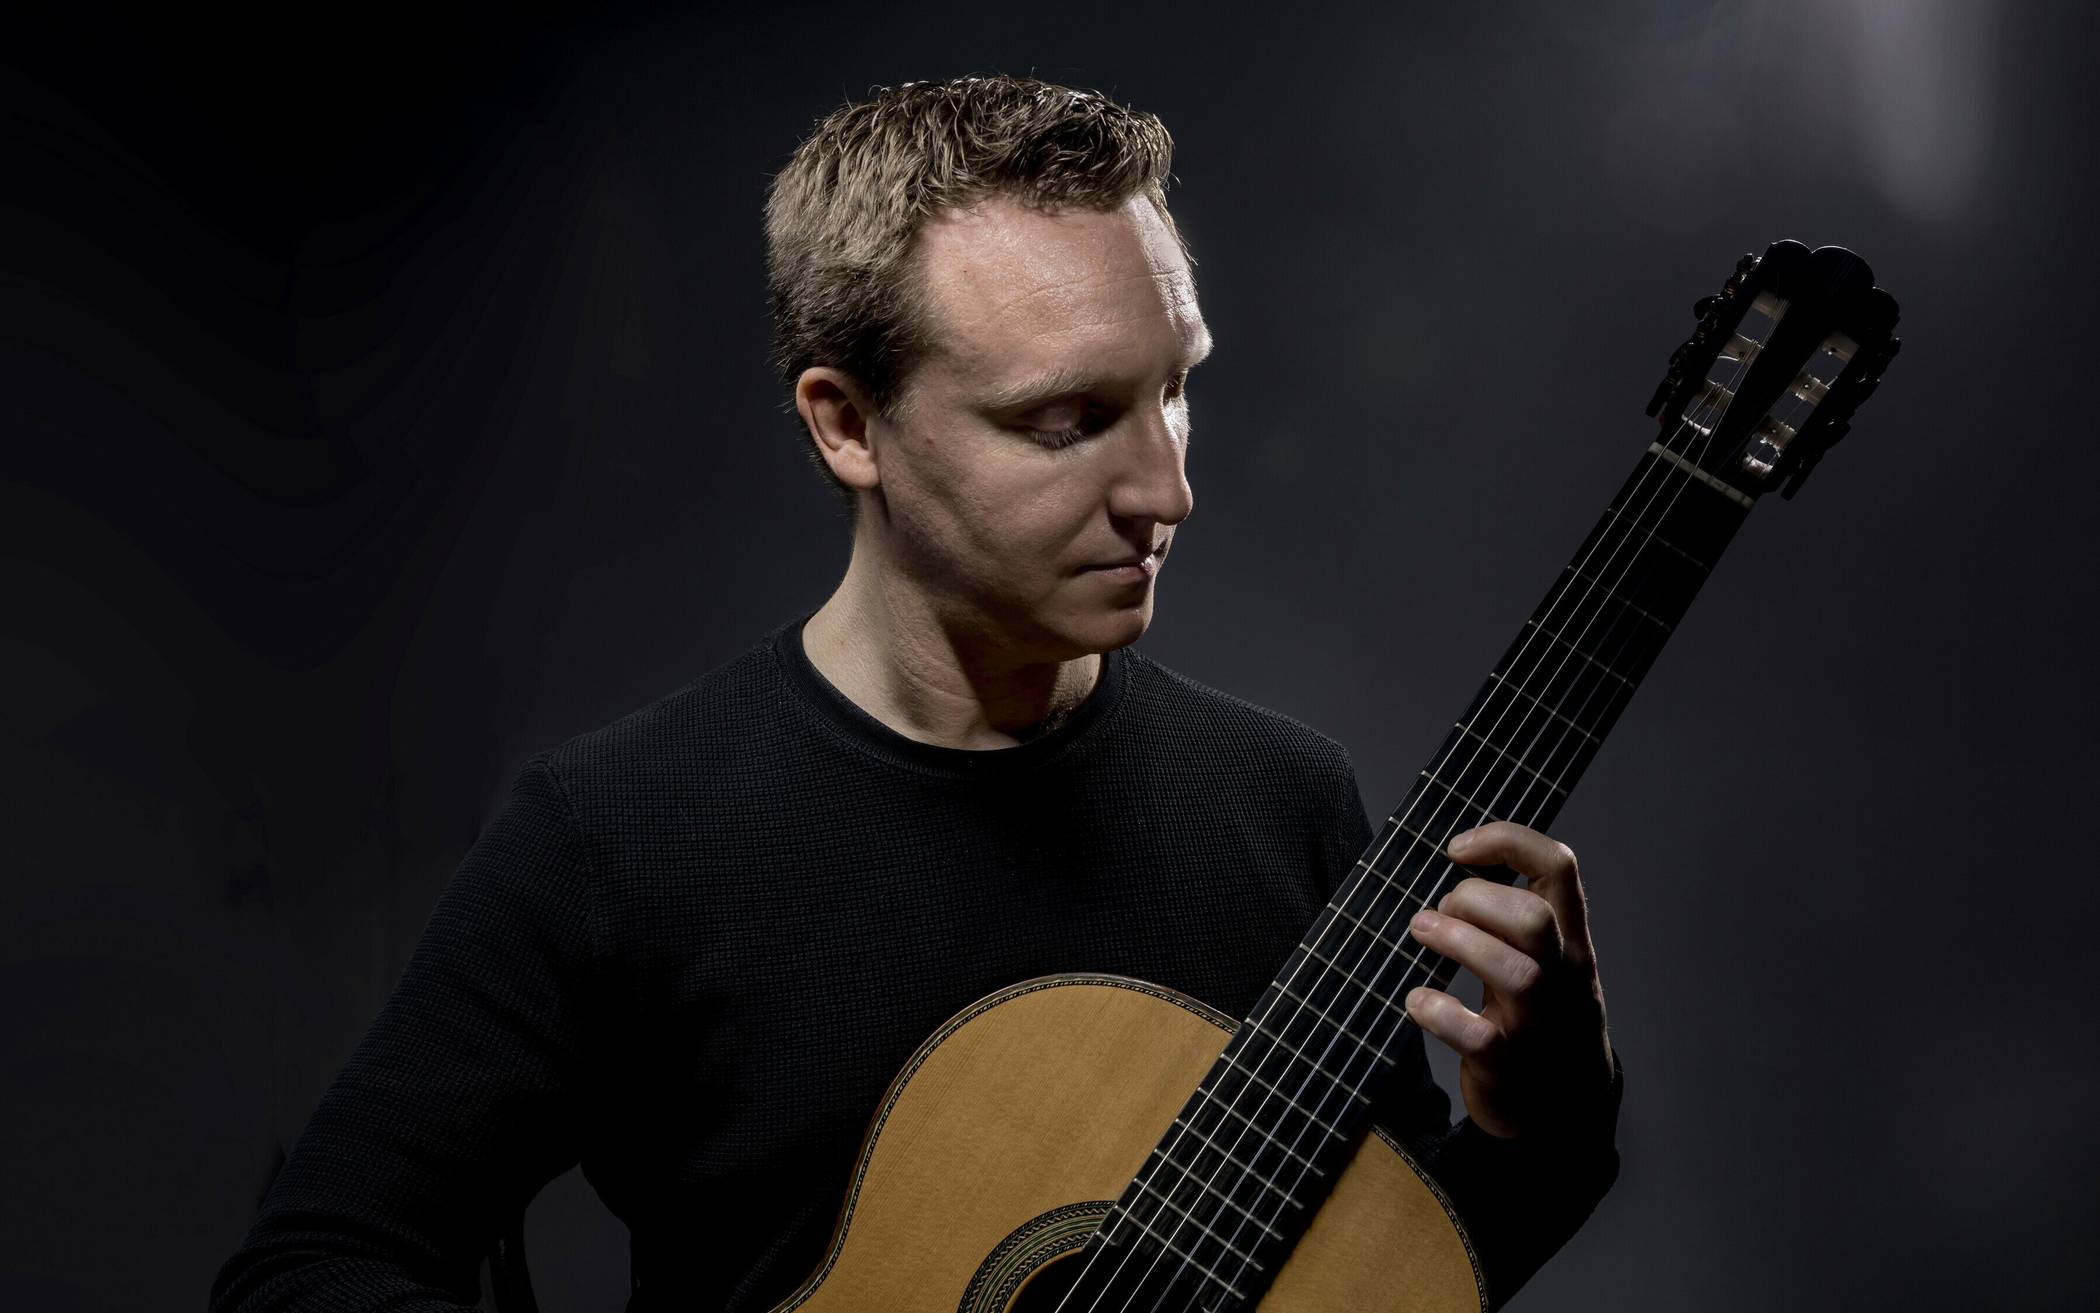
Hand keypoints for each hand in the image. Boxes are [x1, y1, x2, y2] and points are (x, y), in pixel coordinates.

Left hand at [1402, 821, 1614, 1140]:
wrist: (1562, 1111)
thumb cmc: (1540, 1016)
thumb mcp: (1545, 960)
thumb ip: (1514, 917)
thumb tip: (1450, 865)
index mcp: (1570, 940)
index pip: (1559, 866)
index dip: (1507, 841)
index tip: (1458, 848)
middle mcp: (1562, 977)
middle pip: (1534, 918)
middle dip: (1475, 899)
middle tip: (1439, 911)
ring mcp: (1538, 1023)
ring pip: (1515, 973)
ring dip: (1457, 944)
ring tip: (1420, 933)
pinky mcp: (1508, 1066)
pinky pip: (1480, 1037)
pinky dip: (1441, 1013)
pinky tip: (1418, 1001)